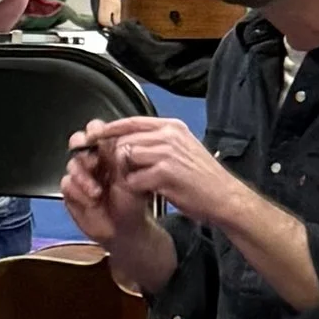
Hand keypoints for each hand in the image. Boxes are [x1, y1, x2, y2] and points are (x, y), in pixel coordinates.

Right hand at [60, 125, 148, 248]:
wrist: (124, 228)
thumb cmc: (131, 203)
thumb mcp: (131, 177)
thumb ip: (121, 158)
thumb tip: (111, 142)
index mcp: (108, 151)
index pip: (96, 130)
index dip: (94, 131)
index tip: (96, 137)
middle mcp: (93, 160)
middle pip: (77, 142)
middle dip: (82, 148)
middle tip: (91, 159)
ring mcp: (81, 175)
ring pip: (72, 164)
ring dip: (84, 177)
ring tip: (97, 192)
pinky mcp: (71, 191)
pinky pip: (67, 184)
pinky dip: (79, 192)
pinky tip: (91, 202)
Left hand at [81, 116, 236, 224]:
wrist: (223, 196)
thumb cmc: (203, 178)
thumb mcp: (184, 149)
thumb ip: (160, 142)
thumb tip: (131, 143)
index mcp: (172, 127)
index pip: (132, 122)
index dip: (111, 130)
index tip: (95, 138)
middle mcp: (168, 135)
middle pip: (125, 140)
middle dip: (114, 157)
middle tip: (111, 171)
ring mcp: (166, 153)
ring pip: (126, 157)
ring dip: (125, 173)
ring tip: (134, 183)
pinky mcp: (164, 173)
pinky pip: (133, 178)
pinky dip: (134, 188)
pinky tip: (144, 193)